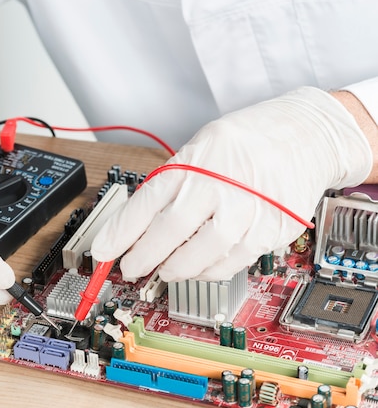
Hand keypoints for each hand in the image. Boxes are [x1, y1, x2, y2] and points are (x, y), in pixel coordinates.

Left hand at [91, 87, 371, 281]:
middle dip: (141, 258)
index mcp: (193, 161)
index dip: (118, 234)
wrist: (305, 136)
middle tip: (130, 269)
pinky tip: (199, 267)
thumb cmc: (245, 142)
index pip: (144, 204)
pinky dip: (208, 271)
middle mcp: (218, 185)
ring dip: (174, 269)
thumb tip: (137, 225)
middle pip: (168, 234)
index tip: (101, 253)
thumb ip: (172, 184)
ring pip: (200, 256)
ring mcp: (248, 209)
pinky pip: (231, 263)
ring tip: (164, 270)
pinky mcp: (271, 230)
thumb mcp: (199, 147)